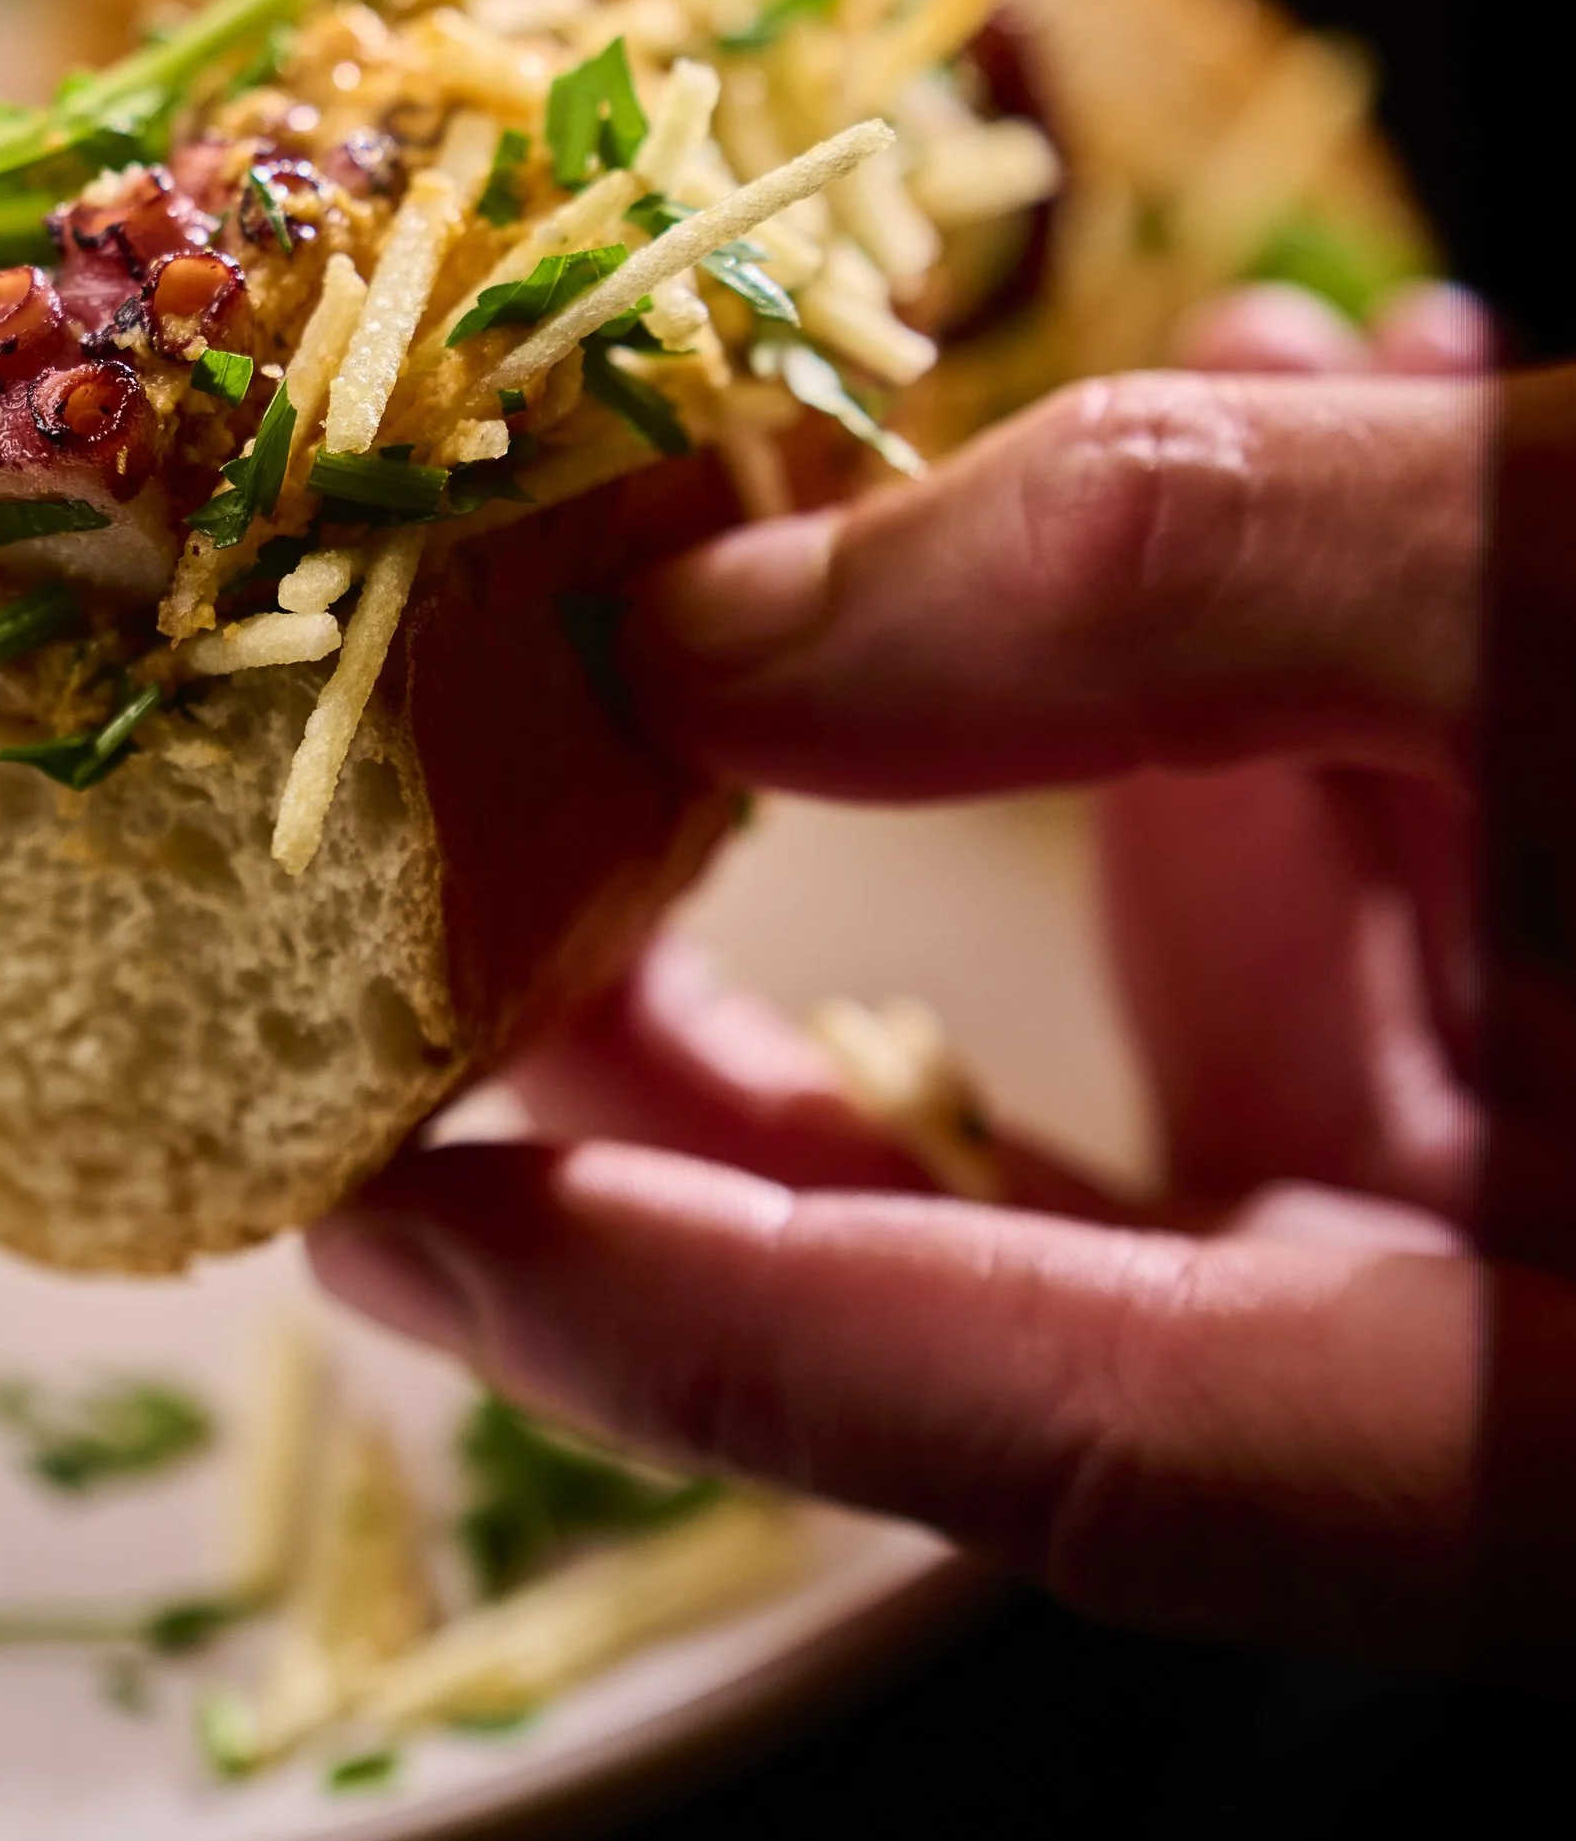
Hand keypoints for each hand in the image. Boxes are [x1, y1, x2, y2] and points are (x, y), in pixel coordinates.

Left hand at [310, 287, 1575, 1673]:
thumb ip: (1192, 591)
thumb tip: (739, 636)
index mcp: (1574, 1409)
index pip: (1062, 1440)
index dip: (695, 1330)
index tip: (383, 1227)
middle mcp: (1573, 1345)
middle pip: (1093, 1283)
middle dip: (780, 1051)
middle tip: (500, 905)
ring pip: (1258, 1046)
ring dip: (1090, 744)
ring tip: (902, 529)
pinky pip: (1439, 907)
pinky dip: (1322, 697)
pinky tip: (1303, 401)